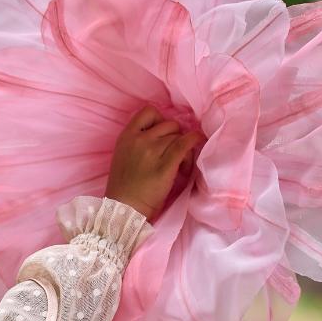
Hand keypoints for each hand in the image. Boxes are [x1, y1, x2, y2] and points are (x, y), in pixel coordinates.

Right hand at [104, 105, 200, 221]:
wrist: (124, 208)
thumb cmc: (124, 187)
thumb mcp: (123, 155)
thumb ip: (137, 142)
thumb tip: (161, 136)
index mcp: (127, 136)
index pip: (148, 112)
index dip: (160, 119)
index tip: (162, 134)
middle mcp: (140, 140)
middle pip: (169, 125)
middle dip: (175, 137)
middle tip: (173, 155)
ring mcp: (152, 151)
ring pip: (178, 136)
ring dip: (183, 148)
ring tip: (180, 166)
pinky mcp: (165, 165)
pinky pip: (184, 144)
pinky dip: (194, 141)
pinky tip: (198, 141)